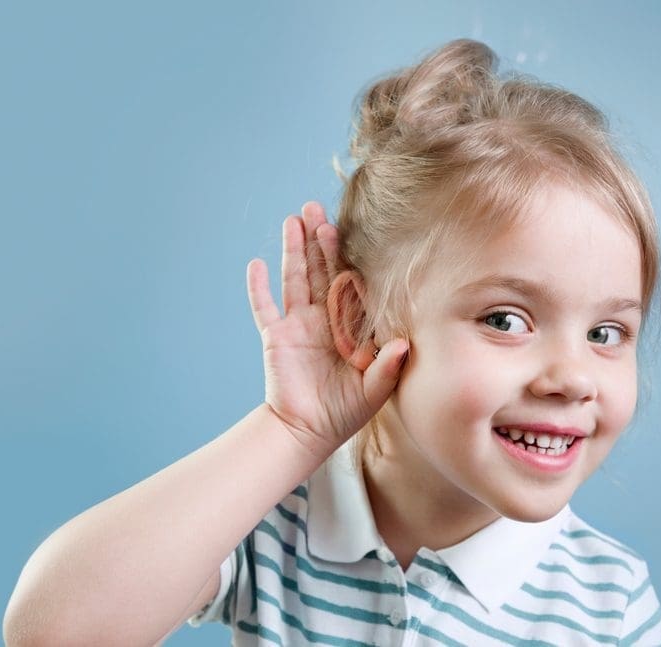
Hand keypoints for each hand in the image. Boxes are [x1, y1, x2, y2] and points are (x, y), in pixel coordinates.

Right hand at [246, 201, 407, 455]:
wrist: (309, 431)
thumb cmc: (347, 411)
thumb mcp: (375, 390)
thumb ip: (389, 368)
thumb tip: (404, 345)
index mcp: (350, 324)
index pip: (350, 282)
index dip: (348, 257)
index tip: (348, 229)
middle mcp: (324, 318)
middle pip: (322, 270)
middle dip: (320, 240)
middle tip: (318, 208)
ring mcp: (298, 325)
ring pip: (295, 279)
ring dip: (293, 250)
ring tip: (293, 220)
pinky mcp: (275, 337)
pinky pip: (263, 308)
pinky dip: (258, 288)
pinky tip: (255, 265)